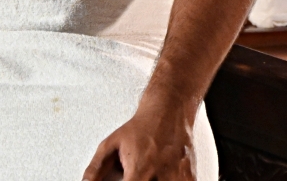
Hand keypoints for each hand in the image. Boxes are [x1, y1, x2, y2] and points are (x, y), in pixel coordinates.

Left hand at [82, 103, 199, 180]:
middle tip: (134, 176)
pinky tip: (162, 175)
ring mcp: (178, 180)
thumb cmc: (140, 128)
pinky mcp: (191, 180)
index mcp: (140, 171)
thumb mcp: (111, 144)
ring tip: (148, 174)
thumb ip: (95, 169)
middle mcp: (161, 178)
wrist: (169, 111)